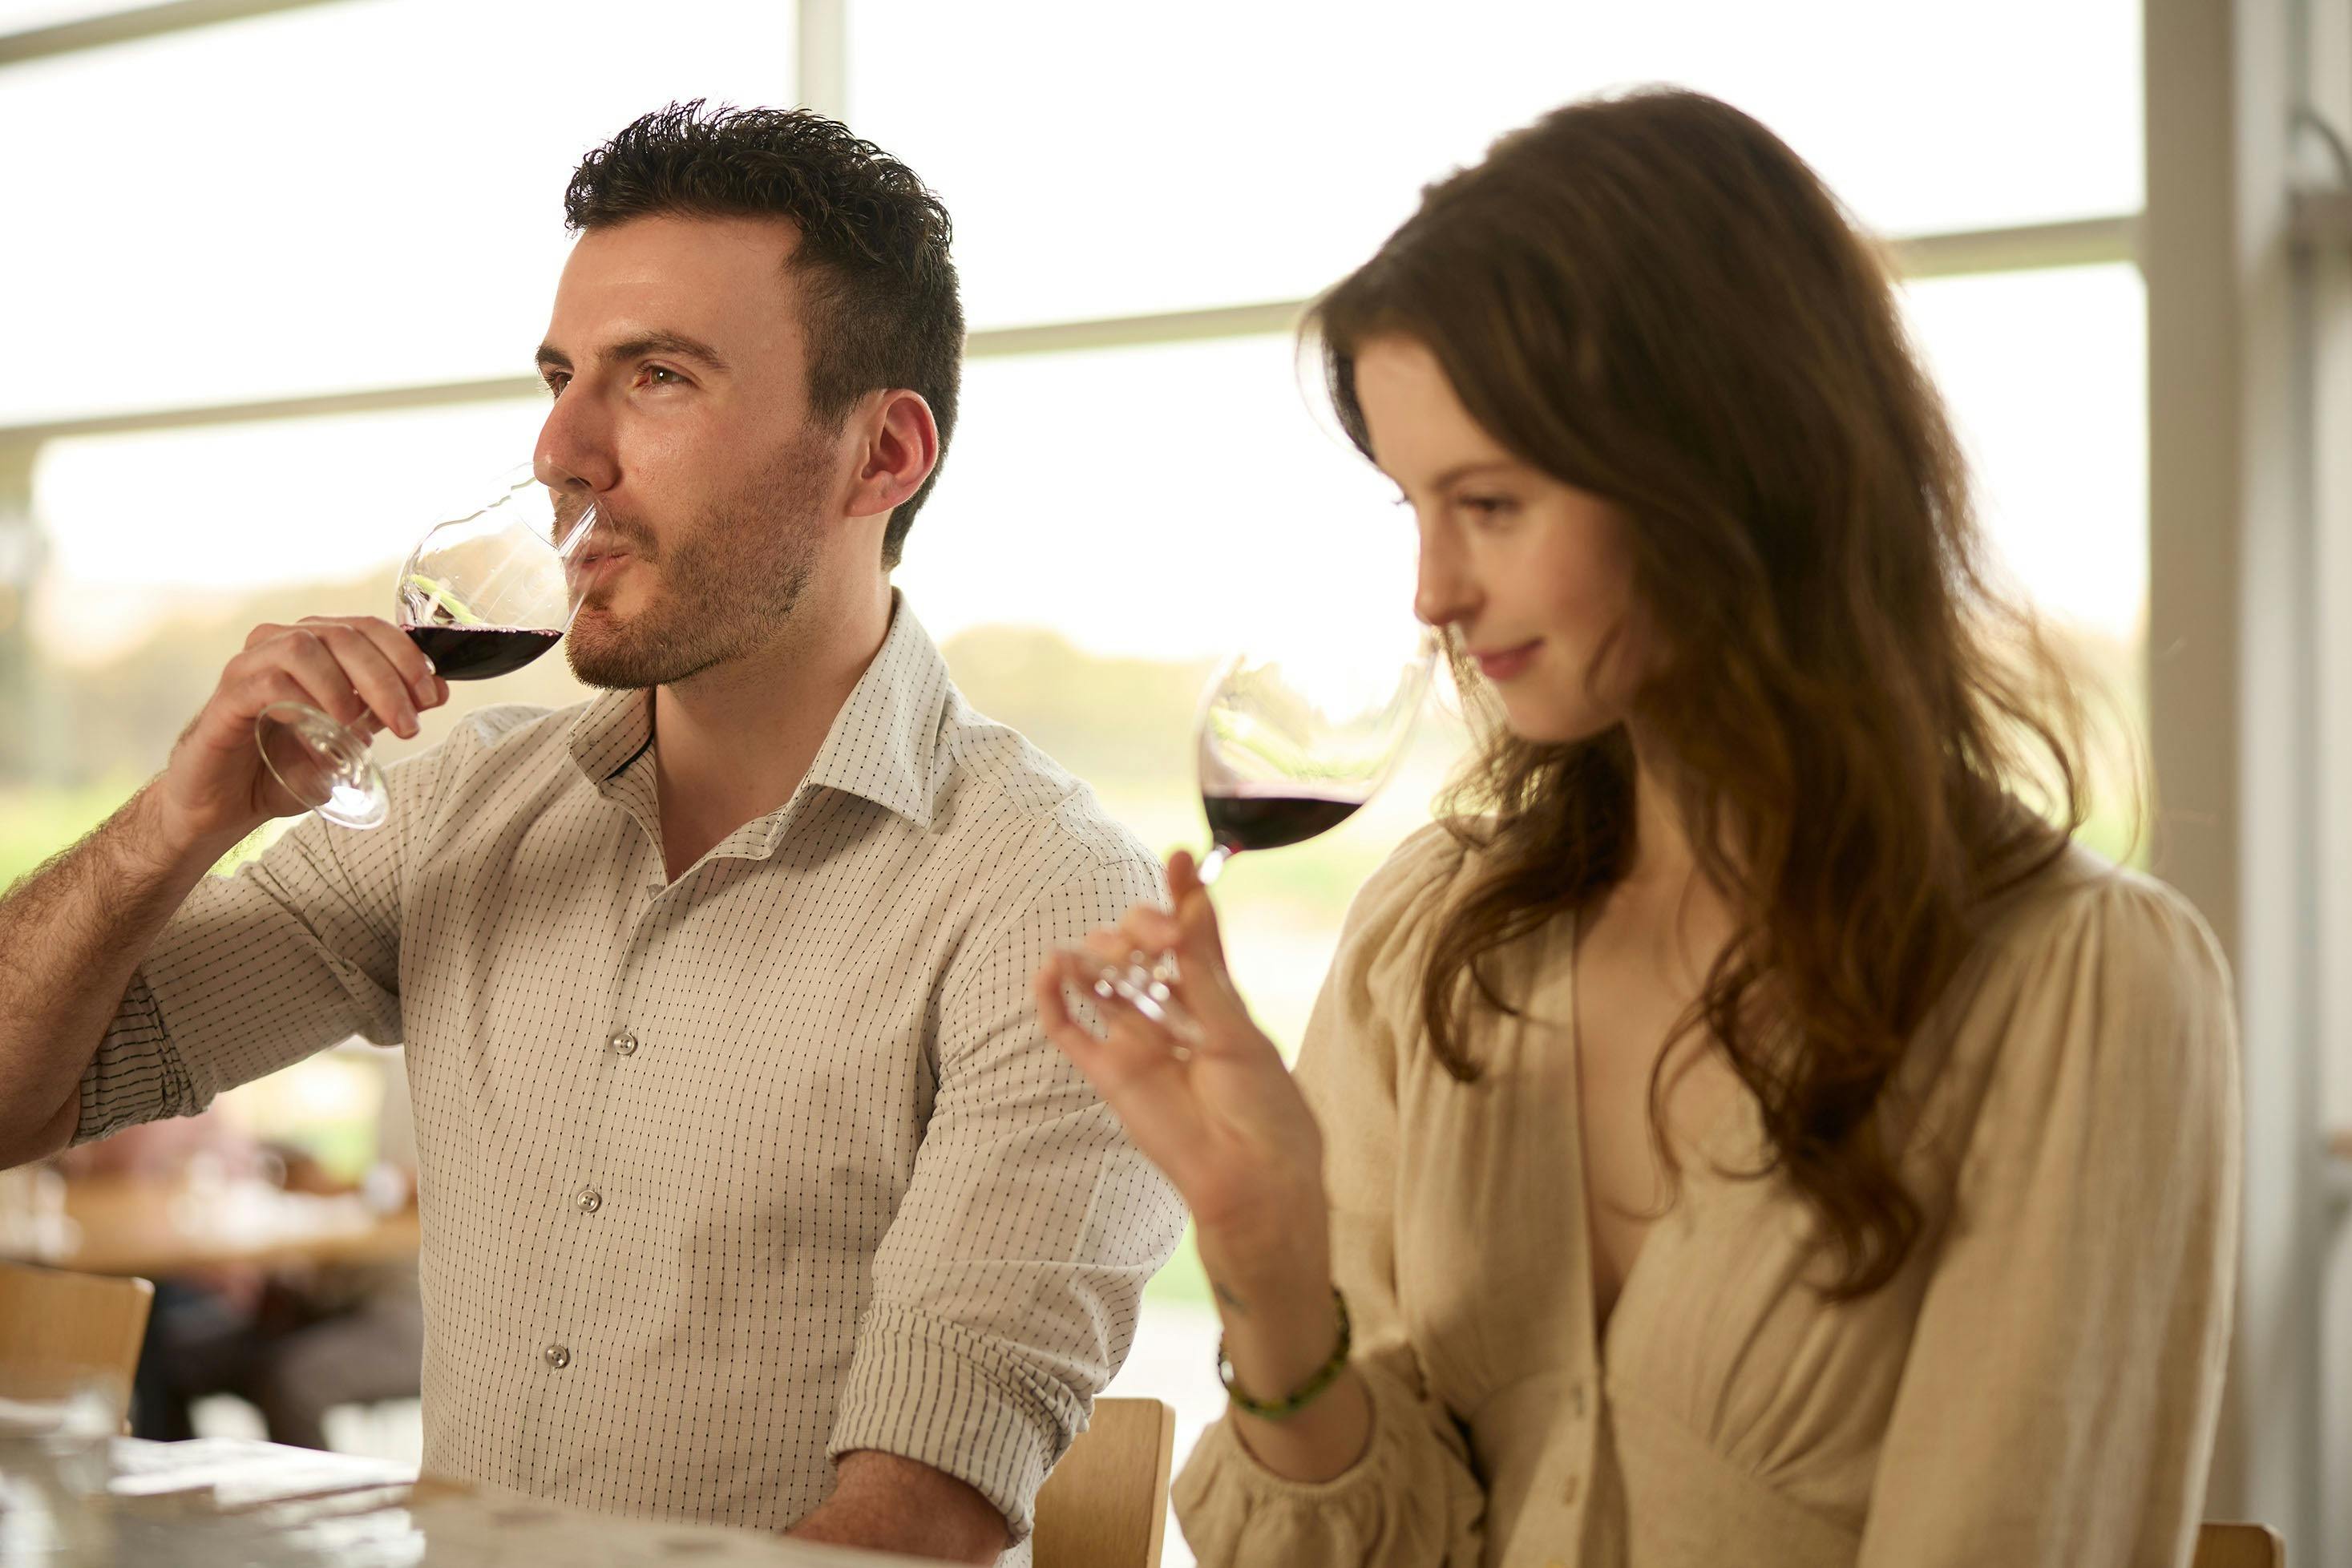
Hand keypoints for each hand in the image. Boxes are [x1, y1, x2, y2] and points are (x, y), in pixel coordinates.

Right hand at [152, 616, 447, 851]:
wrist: (225, 805)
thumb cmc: (284, 765)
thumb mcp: (349, 739)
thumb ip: (383, 713)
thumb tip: (436, 691)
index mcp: (314, 647)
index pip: (368, 628)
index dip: (406, 656)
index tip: (433, 696)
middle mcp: (280, 645)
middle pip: (344, 635)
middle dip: (387, 677)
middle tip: (407, 722)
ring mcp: (249, 667)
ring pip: (304, 646)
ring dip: (346, 685)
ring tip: (363, 725)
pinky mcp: (226, 698)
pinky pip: (267, 681)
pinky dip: (304, 700)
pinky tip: (326, 728)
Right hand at [1033, 850, 1328, 1249]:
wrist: (1250, 1176)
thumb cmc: (1263, 1107)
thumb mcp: (1238, 1026)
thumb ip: (1204, 968)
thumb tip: (1190, 902)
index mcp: (1212, 1000)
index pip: (1188, 937)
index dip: (1181, 897)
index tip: (1177, 858)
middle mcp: (1169, 1015)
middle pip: (1138, 950)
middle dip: (1141, 927)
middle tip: (1155, 934)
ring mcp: (1135, 1041)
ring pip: (1098, 979)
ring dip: (1097, 952)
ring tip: (1111, 953)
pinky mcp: (1107, 1072)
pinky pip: (1066, 1029)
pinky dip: (1051, 998)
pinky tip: (1052, 968)